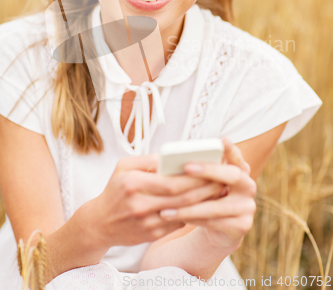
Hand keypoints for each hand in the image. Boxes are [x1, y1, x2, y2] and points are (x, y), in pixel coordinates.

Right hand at [89, 153, 225, 257]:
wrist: (99, 223)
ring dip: (204, 201)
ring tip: (218, 190)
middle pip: (181, 197)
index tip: (210, 167)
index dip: (193, 176)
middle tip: (222, 179)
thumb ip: (148, 159)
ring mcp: (146, 222)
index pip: (170, 180)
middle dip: (205, 188)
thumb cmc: (115, 189)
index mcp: (133, 183)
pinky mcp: (152, 235)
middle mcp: (140, 204)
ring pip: (183, 211)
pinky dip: (193, 213)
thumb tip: (173, 158)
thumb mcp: (124, 166)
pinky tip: (205, 204)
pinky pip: (178, 222)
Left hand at [159, 137, 256, 250]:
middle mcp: (248, 186)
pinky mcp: (243, 226)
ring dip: (189, 206)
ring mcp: (248, 207)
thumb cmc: (206, 197)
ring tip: (166, 206)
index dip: (231, 149)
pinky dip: (192, 219)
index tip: (223, 140)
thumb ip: (200, 170)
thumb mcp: (205, 182)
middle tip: (187, 166)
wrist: (217, 229)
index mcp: (241, 170)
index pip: (237, 156)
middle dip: (209, 170)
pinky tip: (174, 216)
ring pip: (216, 205)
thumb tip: (177, 160)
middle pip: (232, 175)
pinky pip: (213, 222)